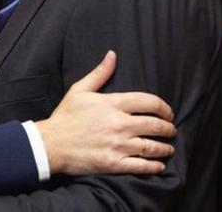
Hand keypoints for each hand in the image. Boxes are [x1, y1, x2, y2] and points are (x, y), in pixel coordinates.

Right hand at [35, 51, 175, 175]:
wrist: (50, 144)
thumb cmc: (65, 116)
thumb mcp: (80, 90)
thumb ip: (99, 73)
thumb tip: (112, 55)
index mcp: (114, 104)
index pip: (150, 102)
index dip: (165, 108)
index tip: (168, 113)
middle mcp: (120, 124)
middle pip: (156, 125)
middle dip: (168, 128)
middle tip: (170, 130)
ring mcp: (119, 145)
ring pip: (153, 147)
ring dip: (165, 148)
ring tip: (168, 148)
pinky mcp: (115, 163)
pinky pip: (143, 166)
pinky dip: (155, 166)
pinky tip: (159, 164)